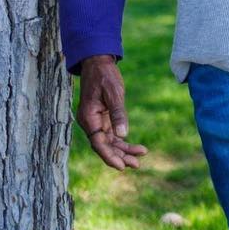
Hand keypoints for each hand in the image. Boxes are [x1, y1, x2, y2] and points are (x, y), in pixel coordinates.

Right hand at [76, 54, 148, 170]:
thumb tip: (123, 135)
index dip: (110, 156)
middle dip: (120, 156)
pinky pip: (111, 134)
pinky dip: (122, 140)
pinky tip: (134, 147)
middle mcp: (90, 122)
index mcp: (89, 118)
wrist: (98, 63)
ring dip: (123, 150)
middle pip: (104, 145)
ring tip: (139, 158)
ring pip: (109, 141)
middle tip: (137, 165)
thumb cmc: (105, 76)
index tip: (121, 166)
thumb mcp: (114, 93)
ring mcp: (96, 121)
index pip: (98, 143)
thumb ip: (118, 114)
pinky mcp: (102, 118)